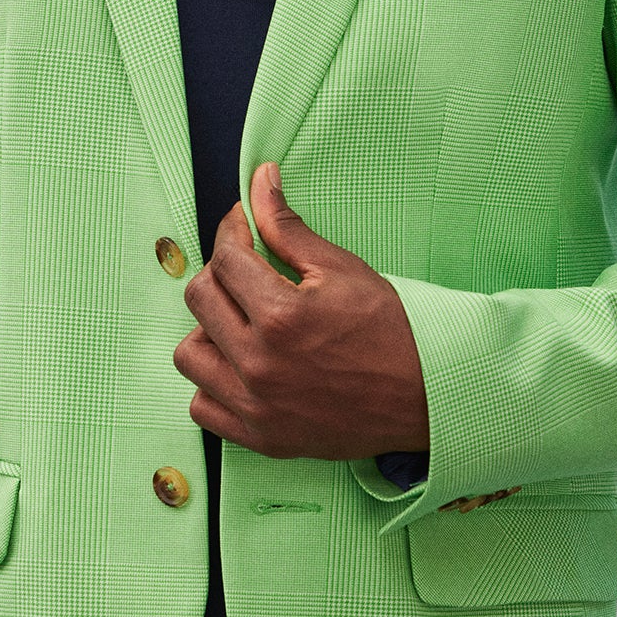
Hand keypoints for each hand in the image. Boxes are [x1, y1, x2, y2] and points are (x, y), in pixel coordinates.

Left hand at [174, 163, 429, 460]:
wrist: (426, 399)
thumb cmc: (391, 331)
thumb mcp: (343, 269)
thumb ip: (288, 227)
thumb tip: (259, 180)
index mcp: (281, 315)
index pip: (225, 258)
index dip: (233, 232)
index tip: (245, 228)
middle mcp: (259, 363)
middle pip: (199, 299)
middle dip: (219, 273)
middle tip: (247, 271)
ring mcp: (256, 405)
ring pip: (189, 354)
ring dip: (208, 330)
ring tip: (242, 322)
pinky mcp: (260, 437)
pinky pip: (203, 407)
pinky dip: (213, 383)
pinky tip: (241, 366)